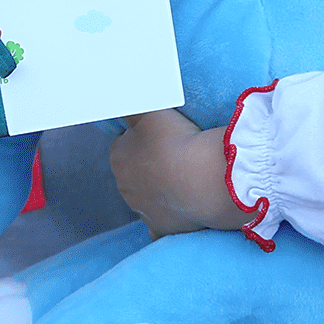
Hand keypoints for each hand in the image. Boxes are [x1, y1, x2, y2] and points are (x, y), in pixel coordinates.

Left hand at [110, 109, 249, 236]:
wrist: (206, 180)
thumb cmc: (177, 141)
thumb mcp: (150, 109)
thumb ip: (131, 102)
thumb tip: (117, 95)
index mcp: (118, 158)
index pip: (125, 144)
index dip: (145, 138)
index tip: (165, 135)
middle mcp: (125, 187)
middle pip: (136, 171)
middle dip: (152, 164)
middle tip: (178, 154)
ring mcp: (143, 211)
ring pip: (148, 197)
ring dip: (162, 188)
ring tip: (187, 176)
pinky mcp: (162, 228)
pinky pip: (159, 224)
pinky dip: (168, 217)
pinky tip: (180, 209)